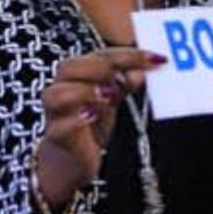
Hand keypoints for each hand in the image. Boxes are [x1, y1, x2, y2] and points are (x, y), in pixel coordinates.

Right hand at [35, 47, 166, 210]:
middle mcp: (62, 88)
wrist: (71, 158)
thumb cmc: (90, 123)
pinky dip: (75, 120)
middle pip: (71, 68)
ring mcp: (56, 113)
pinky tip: (91, 116)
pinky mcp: (57, 137)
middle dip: (102, 67)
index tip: (156, 60)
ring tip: (110, 95)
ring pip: (57, 94)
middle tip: (128, 76)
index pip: (101, 56)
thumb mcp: (113, 99)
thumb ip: (125, 84)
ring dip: (84, 92)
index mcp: (79, 74)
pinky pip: (59, 127)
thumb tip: (140, 72)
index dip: (129, 55)